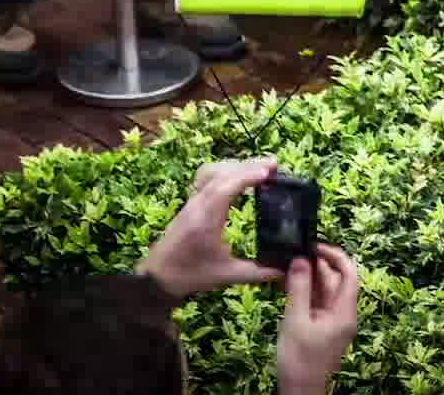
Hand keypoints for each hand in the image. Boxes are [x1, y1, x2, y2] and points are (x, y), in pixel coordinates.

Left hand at [136, 158, 282, 299]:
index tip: (269, 171)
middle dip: (248, 165)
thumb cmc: (191, 275)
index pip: (225, 187)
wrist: (157, 278)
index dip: (247, 175)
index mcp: (206, 220)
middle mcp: (198, 205)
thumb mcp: (227, 275)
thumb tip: (286, 271)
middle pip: (221, 173)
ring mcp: (192, 202)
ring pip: (212, 171)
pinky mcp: (190, 203)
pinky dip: (225, 170)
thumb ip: (257, 272)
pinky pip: (206, 176)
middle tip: (274, 165)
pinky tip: (238, 176)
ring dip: (236, 165)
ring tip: (260, 167)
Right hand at [277, 245, 360, 394]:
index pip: (350, 274)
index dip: (335, 256)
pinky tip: (290, 285)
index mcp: (345, 312)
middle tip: (297, 254)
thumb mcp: (296, 321)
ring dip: (310, 278)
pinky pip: (317, 303)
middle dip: (319, 266)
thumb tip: (301, 261)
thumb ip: (299, 290)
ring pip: (325, 292)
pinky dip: (306, 292)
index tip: (315, 246)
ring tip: (290, 266)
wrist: (300, 392)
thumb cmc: (300, 360)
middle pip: (336, 281)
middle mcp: (343, 314)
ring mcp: (333, 322)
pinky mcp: (323, 328)